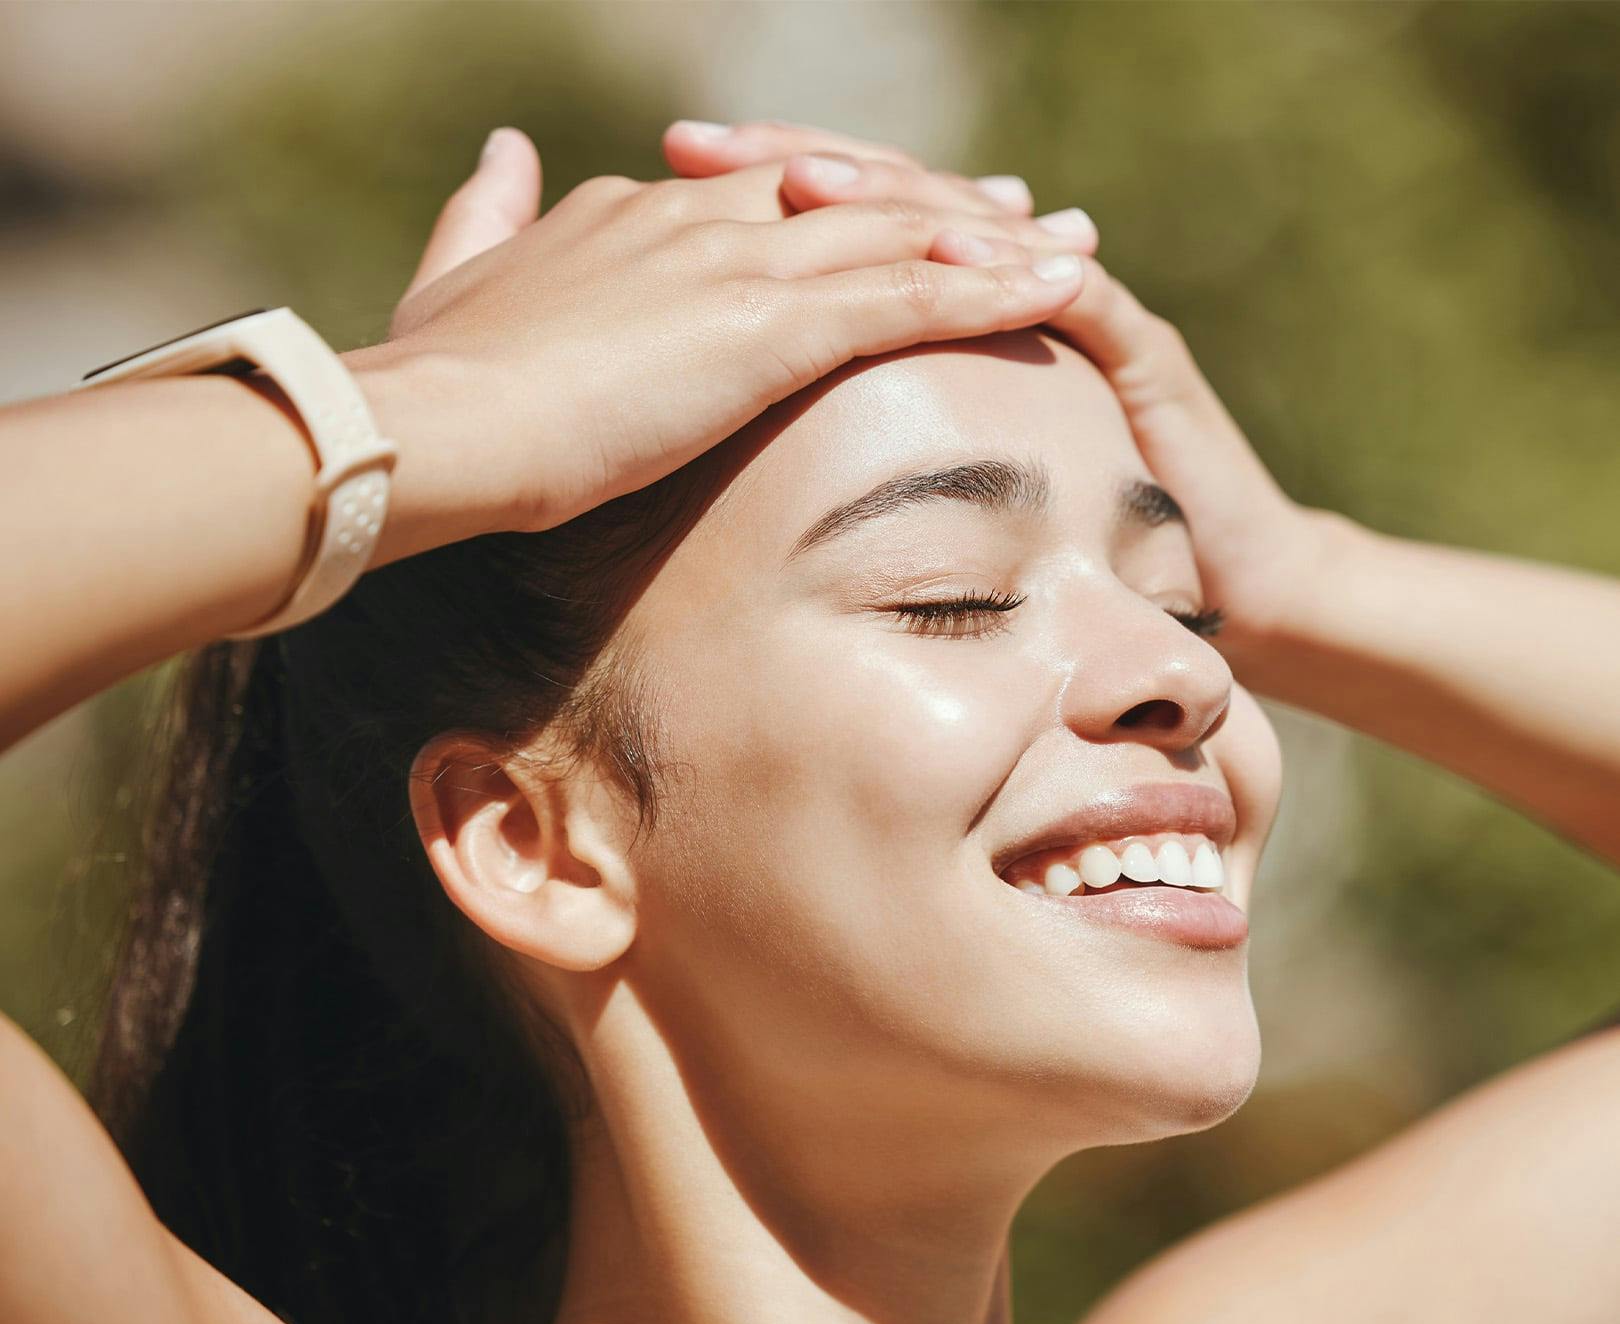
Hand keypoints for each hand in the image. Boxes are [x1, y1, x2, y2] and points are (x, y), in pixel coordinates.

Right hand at [347, 126, 1096, 546]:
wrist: (430, 424)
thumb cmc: (434, 379)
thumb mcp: (455, 282)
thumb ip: (488, 214)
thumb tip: (503, 149)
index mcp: (638, 216)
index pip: (768, 195)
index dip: (846, 200)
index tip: (901, 210)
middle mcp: (700, 222)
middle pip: (852, 202)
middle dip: (943, 210)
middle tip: (1026, 212)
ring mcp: (736, 268)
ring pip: (894, 241)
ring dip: (992, 244)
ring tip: (1073, 246)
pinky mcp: (763, 328)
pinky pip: (901, 301)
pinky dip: (986, 293)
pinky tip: (1054, 291)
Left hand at [663, 119, 1323, 651]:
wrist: (1225, 582)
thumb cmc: (1063, 552)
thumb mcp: (929, 490)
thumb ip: (859, 451)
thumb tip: (736, 448)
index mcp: (941, 315)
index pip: (838, 229)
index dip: (747, 195)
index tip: (656, 178)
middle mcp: (1001, 292)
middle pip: (887, 202)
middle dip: (790, 166)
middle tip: (692, 145)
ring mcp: (1072, 310)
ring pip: (973, 229)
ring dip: (883, 199)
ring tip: (794, 179)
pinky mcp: (1142, 356)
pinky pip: (1077, 297)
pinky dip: (1011, 273)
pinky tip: (947, 257)